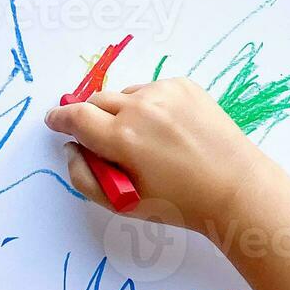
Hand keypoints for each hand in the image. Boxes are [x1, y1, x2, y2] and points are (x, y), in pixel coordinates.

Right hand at [44, 77, 271, 234]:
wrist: (235, 187)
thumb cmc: (178, 204)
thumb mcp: (123, 204)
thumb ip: (85, 177)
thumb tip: (71, 149)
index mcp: (121, 139)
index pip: (75, 117)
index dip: (59, 118)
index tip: (54, 120)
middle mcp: (140, 108)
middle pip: (96, 101)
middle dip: (91, 117)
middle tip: (102, 138)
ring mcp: (164, 93)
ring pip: (125, 95)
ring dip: (123, 112)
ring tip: (145, 140)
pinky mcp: (184, 86)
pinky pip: (151, 90)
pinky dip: (149, 105)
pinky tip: (168, 130)